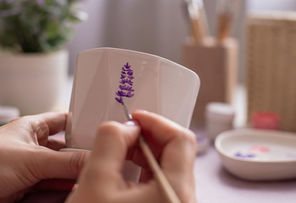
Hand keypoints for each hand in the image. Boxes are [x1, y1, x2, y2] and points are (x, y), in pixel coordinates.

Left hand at [0, 112, 88, 202]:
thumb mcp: (33, 159)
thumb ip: (66, 161)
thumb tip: (92, 160)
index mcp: (32, 128)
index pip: (65, 121)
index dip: (82, 126)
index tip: (99, 135)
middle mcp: (33, 146)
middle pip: (67, 148)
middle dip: (79, 155)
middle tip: (95, 160)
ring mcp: (31, 167)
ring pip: (61, 168)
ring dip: (72, 174)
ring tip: (86, 175)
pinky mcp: (29, 186)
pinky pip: (54, 185)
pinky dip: (64, 188)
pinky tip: (74, 188)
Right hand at [66, 110, 196, 202]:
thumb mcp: (95, 182)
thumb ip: (110, 143)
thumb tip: (124, 127)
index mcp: (175, 191)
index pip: (181, 140)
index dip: (157, 122)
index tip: (135, 117)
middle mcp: (183, 200)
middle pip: (178, 152)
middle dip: (150, 136)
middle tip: (125, 131)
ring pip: (170, 167)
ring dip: (146, 152)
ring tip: (121, 148)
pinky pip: (163, 183)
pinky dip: (146, 170)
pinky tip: (126, 168)